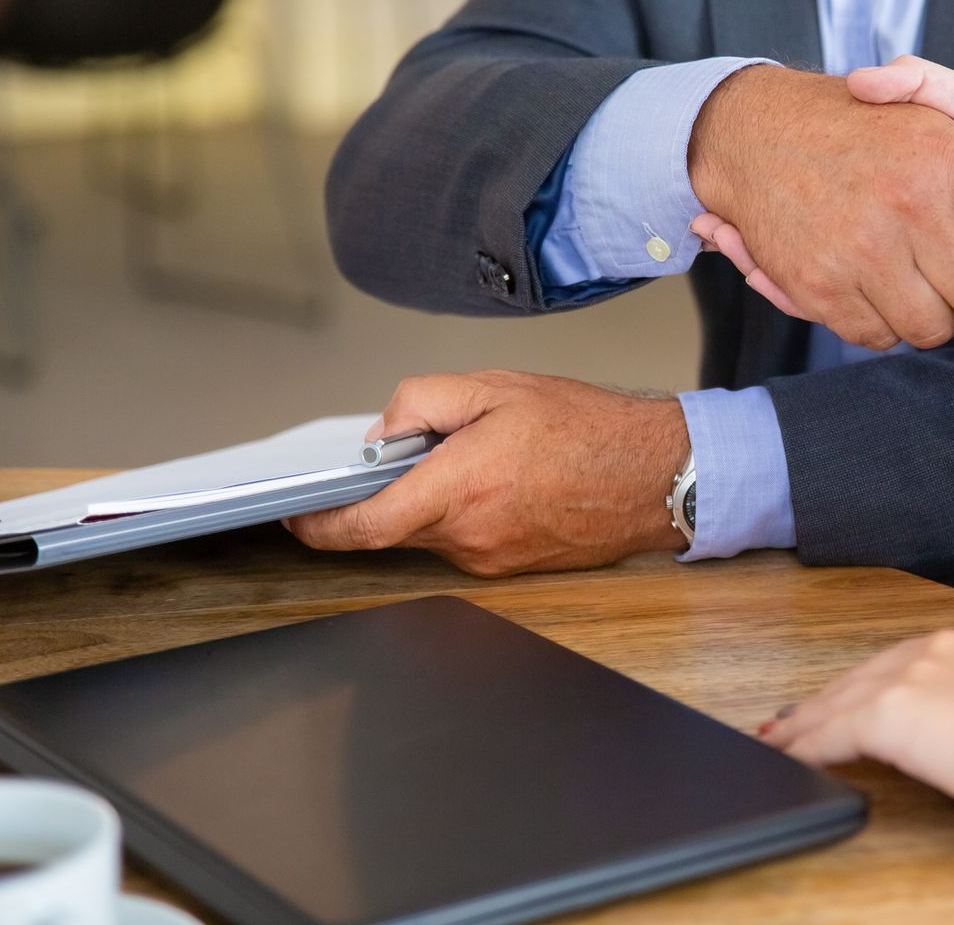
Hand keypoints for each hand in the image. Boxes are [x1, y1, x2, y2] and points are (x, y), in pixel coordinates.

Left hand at [284, 371, 688, 575]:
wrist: (658, 474)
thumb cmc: (591, 429)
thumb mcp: (497, 386)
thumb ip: (424, 401)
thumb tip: (385, 432)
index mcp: (458, 488)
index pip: (363, 525)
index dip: (318, 526)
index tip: (295, 515)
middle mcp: (469, 536)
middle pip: (395, 525)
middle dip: (392, 490)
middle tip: (420, 447)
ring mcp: (492, 558)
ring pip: (432, 531)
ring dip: (436, 498)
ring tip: (483, 455)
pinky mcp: (514, 567)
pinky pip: (467, 540)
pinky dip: (466, 511)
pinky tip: (505, 479)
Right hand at [688, 64, 953, 349]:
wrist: (754, 130)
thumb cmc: (859, 127)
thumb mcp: (926, 102)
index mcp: (946, 157)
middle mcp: (907, 200)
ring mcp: (861, 246)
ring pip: (932, 328)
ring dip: (939, 324)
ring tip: (937, 301)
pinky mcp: (820, 283)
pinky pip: (876, 335)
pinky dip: (886, 327)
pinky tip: (888, 299)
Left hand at [759, 623, 953, 831]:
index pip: (906, 663)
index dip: (872, 684)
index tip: (854, 698)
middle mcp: (941, 647)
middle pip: (864, 674)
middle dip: (828, 698)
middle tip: (795, 717)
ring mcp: (912, 675)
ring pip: (839, 698)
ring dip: (805, 721)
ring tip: (779, 738)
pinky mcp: (888, 712)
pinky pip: (830, 732)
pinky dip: (806, 746)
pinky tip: (791, 757)